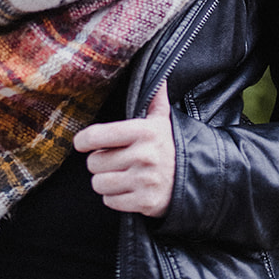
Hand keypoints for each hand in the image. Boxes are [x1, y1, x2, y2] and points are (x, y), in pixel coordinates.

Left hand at [73, 81, 174, 217]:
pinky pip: (110, 201)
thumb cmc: (170, 147)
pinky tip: (128, 190)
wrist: (196, 180)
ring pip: (99, 184)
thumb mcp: (162, 121)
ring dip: (105, 181)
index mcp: (144, 131)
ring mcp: (144, 180)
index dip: (83, 140)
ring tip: (120, 175)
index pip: (98, 135)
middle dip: (100, 163)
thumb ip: (155, 98)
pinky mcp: (145, 202)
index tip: (82, 143)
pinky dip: (115, 198)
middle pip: (94, 163)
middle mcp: (144, 155)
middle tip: (114, 160)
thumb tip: (158, 76)